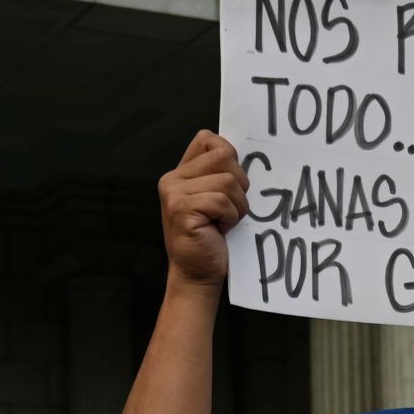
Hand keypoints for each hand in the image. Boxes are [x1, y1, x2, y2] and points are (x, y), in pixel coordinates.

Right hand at [160, 132, 247, 285]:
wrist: (197, 274)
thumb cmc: (211, 239)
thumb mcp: (215, 199)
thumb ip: (219, 174)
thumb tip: (242, 154)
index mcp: (180, 173)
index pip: (208, 139)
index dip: (229, 157)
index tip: (231, 184)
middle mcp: (172, 179)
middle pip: (223, 156)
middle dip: (239, 184)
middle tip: (230, 208)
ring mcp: (174, 193)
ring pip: (227, 180)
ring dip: (236, 206)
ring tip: (223, 221)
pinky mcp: (181, 209)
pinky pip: (221, 200)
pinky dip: (230, 217)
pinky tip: (218, 230)